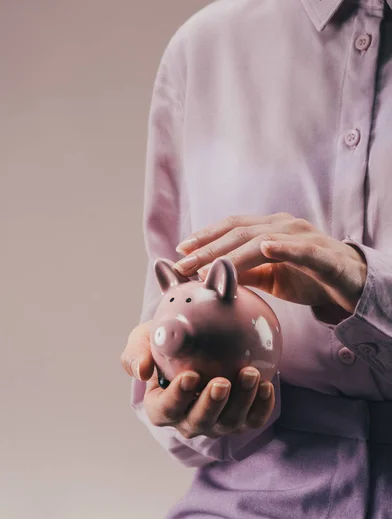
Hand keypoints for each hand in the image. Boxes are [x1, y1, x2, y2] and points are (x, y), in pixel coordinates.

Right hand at [121, 321, 274, 438]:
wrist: (196, 340)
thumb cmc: (166, 342)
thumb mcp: (145, 339)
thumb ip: (136, 353)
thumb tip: (142, 371)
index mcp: (161, 407)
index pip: (165, 410)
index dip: (177, 398)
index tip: (190, 376)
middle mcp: (188, 420)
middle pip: (199, 422)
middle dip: (211, 405)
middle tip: (222, 382)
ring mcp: (217, 422)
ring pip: (229, 422)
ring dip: (242, 401)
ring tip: (249, 374)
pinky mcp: (242, 418)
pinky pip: (254, 419)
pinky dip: (262, 406)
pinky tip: (267, 384)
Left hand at [173, 213, 367, 313]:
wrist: (349, 282)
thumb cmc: (308, 277)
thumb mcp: (270, 277)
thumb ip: (246, 273)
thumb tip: (214, 278)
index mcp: (268, 228)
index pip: (231, 228)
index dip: (205, 236)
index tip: (180, 250)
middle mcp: (282, 225)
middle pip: (238, 233)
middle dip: (208, 249)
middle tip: (183, 264)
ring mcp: (302, 235)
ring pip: (261, 240)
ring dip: (232, 254)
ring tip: (208, 267)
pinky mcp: (321, 252)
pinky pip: (300, 249)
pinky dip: (282, 247)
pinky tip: (263, 248)